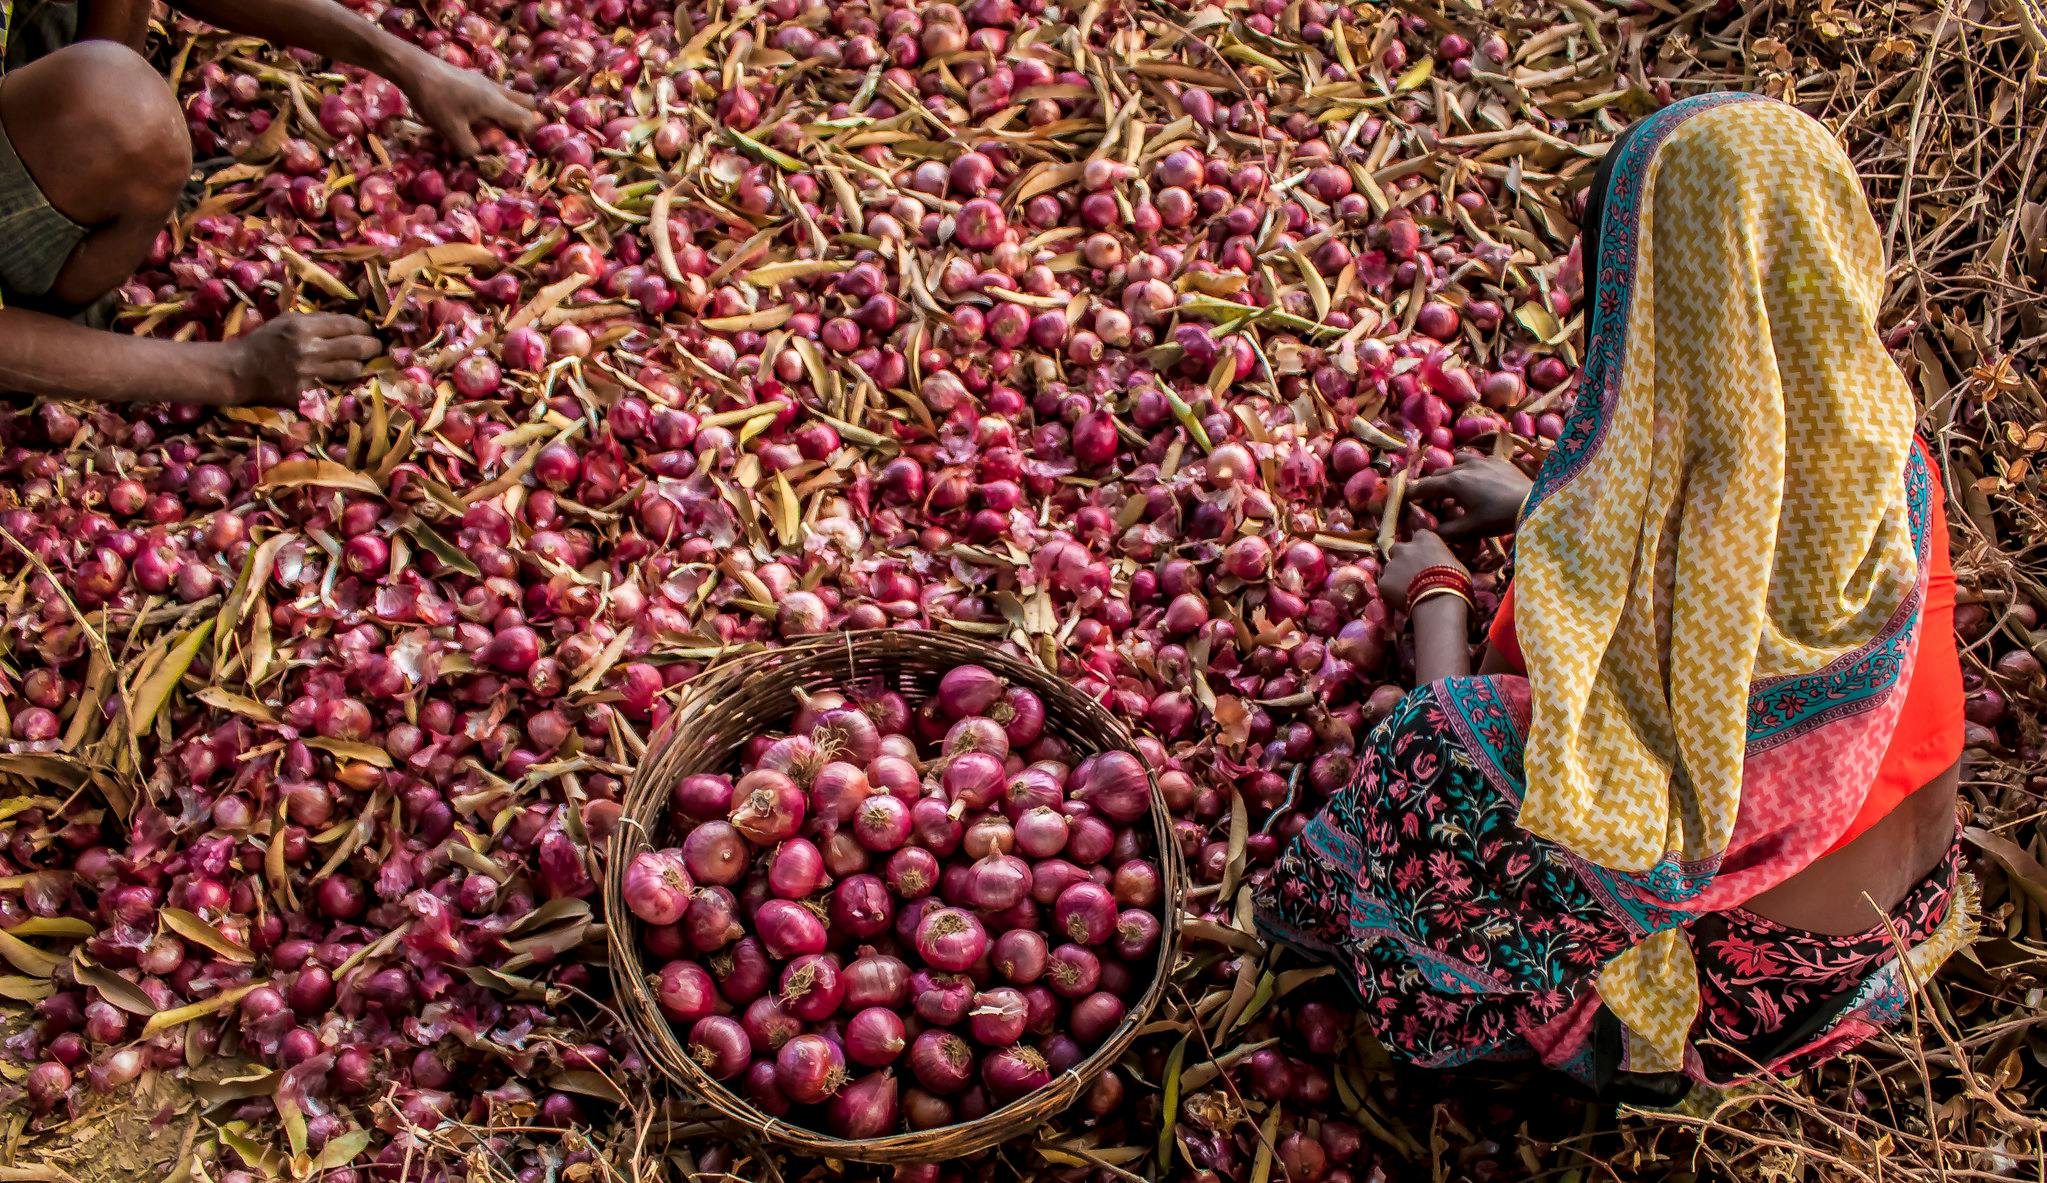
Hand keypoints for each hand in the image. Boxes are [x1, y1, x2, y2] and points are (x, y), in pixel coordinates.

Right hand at [219, 314, 381, 406]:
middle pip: (358, 347)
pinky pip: (336, 387)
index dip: (365, 328)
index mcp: (303, 327)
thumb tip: (350, 321)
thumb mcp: (288, 320)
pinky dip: (342, 383)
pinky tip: (342, 379)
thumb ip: (318, 319)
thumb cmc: (265, 342)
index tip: (369, 330)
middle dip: (373, 346)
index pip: (348, 325)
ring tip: (359, 363)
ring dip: (360, 366)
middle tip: (376, 347)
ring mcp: (308, 374)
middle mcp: (308, 350)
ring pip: (352, 369)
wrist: (239, 371)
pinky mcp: (306, 394)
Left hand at [398, 54, 540, 156]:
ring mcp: (485, 83)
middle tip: (513, 135)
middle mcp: (495, 91)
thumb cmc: (434, 100)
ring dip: (510, 112)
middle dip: (526, 119)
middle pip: (525, 102)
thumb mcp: (450, 131)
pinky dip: (496, 105)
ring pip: (510, 97)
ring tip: (496, 127)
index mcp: (494, 103)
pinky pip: (495, 94)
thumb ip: (469, 148)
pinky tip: (478, 115)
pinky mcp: (473, 80)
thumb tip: (479, 156)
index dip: (525, 135)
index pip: (525, 118)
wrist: (414, 69)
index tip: (515, 146)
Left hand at [1381, 530, 1464, 610]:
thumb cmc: (1455, 581)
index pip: (1420, 536)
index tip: (1425, 558)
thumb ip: (1442, 558)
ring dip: (1396, 577)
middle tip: (1411, 574)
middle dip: (1403, 559)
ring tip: (1407, 591)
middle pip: (1398, 549)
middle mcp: (1405, 548)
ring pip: (1391, 568)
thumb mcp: (1455, 563)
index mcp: (1425, 539)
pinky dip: (1391, 592)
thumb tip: (1441, 563)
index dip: (1421, 548)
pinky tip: (1401, 601)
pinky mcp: (1383, 582)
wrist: (1438, 601)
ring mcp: (1391, 564)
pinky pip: (1386, 585)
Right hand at [1408, 454, 1533, 540]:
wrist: (1532, 503)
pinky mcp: (1497, 460)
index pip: (1424, 487)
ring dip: (1450, 473)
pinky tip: (1476, 478)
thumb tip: (1427, 532)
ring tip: (1453, 486)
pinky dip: (1469, 467)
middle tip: (1431, 501)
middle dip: (1431, 486)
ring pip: (1456, 462)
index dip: (1412, 494)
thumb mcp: (1469, 530)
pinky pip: (1475, 459)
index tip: (1405, 500)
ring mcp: (1481, 460)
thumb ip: (1445, 531)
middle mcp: (1464, 466)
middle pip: (1438, 474)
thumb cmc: (1498, 518)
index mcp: (1453, 483)